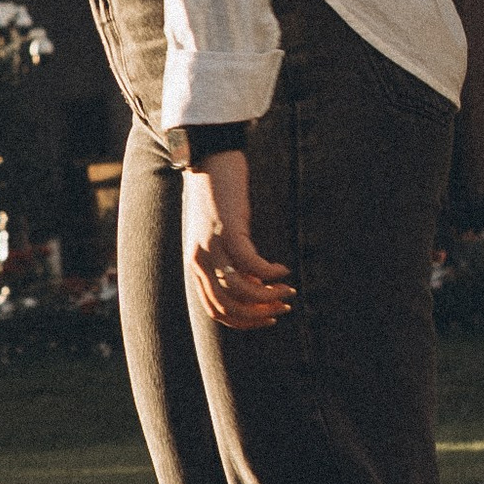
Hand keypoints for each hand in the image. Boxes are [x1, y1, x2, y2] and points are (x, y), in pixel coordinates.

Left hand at [182, 146, 292, 330]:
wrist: (209, 162)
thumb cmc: (218, 199)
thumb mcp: (219, 237)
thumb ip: (229, 262)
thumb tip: (254, 286)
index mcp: (196, 266)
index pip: (215, 311)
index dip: (243, 321)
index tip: (267, 317)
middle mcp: (200, 261)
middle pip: (227, 306)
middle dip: (257, 315)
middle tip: (281, 307)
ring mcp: (212, 247)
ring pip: (241, 290)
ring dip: (268, 296)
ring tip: (287, 291)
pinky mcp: (227, 231)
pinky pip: (253, 264)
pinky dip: (270, 272)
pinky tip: (283, 269)